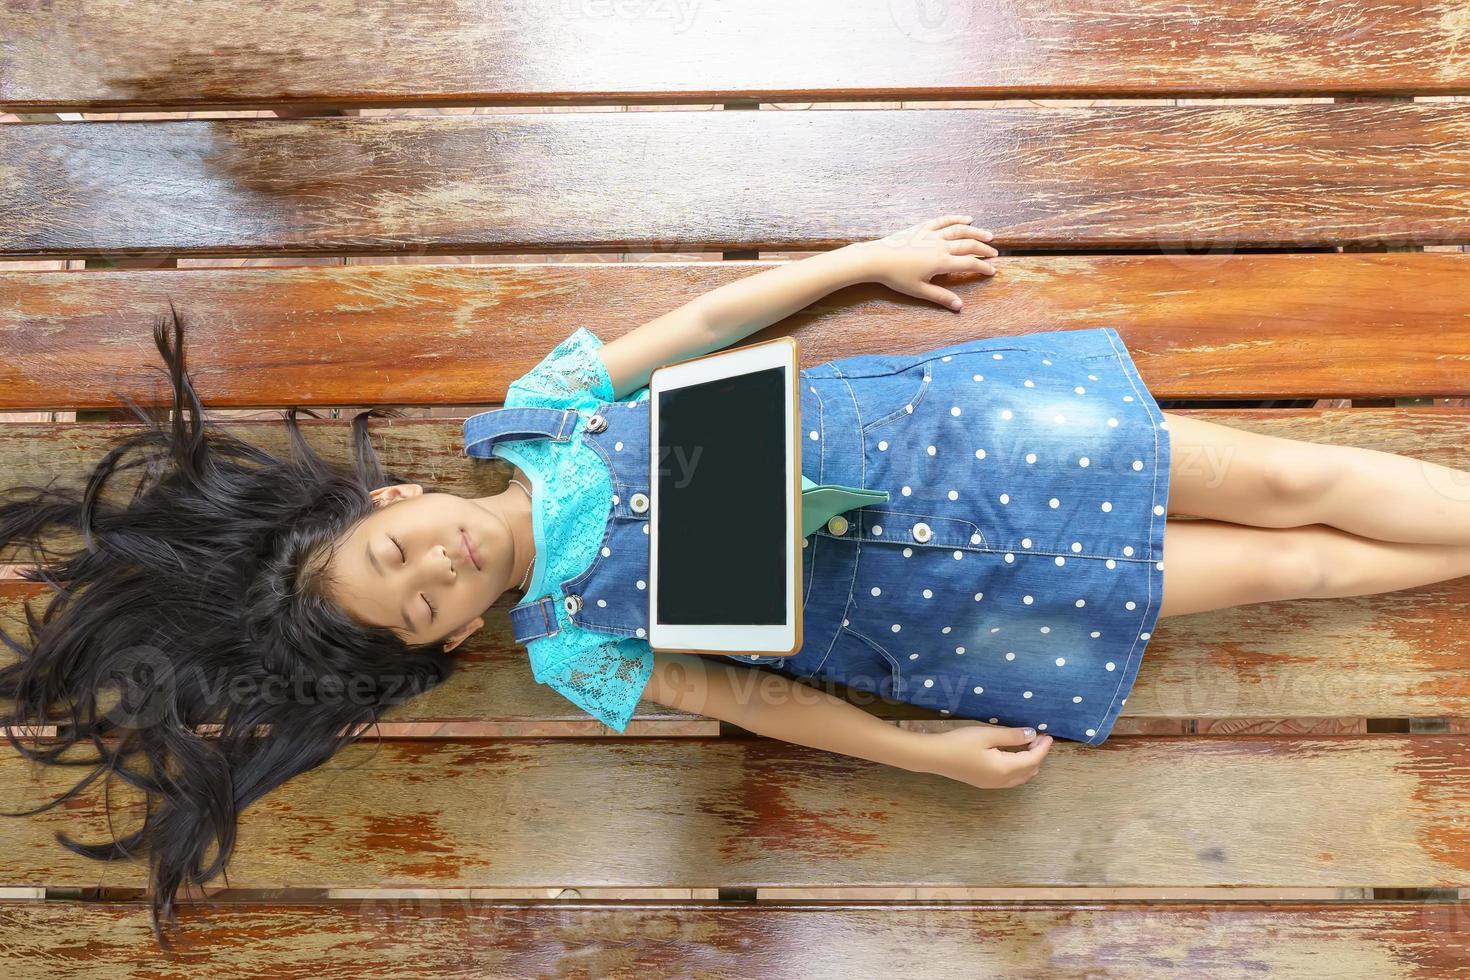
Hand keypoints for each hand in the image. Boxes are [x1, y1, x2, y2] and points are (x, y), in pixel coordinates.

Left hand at [848, 214, 997, 311]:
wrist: (877, 258)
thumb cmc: (896, 277)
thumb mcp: (920, 291)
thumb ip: (941, 297)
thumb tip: (959, 307)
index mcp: (941, 262)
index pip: (969, 264)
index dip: (983, 267)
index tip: (992, 271)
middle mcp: (940, 246)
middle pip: (968, 245)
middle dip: (984, 249)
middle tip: (994, 253)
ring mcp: (932, 234)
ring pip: (960, 230)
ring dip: (976, 232)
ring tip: (988, 235)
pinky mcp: (923, 227)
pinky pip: (943, 220)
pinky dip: (957, 219)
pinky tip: (967, 219)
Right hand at [920, 723, 1053, 789]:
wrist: (935, 756)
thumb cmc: (960, 743)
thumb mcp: (987, 735)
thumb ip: (1012, 736)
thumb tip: (1032, 734)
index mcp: (1005, 769)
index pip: (1032, 759)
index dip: (1042, 747)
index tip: (1048, 734)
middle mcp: (1002, 781)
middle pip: (1029, 770)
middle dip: (1038, 754)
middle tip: (1039, 737)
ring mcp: (993, 784)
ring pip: (1021, 777)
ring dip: (1029, 762)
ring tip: (1029, 745)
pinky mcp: (985, 782)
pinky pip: (1011, 779)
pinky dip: (1020, 767)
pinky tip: (1014, 755)